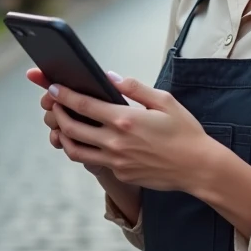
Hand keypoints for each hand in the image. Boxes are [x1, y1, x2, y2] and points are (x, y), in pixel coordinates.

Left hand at [43, 71, 215, 192]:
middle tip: (55, 105)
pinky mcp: (121, 173)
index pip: (83, 105)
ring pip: (76, 151)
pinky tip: (91, 141)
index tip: (53, 88)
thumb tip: (110, 77)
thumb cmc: (184, 132)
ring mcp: (116, 161)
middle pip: (72, 129)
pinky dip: (87, 150)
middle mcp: (115, 142)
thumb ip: (135, 88)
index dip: (63, 95)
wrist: (197, 167)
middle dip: (58, 114)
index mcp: (124, 119)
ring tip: (64, 126)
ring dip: (65, 137)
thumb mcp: (164, 101)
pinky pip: (96, 161)